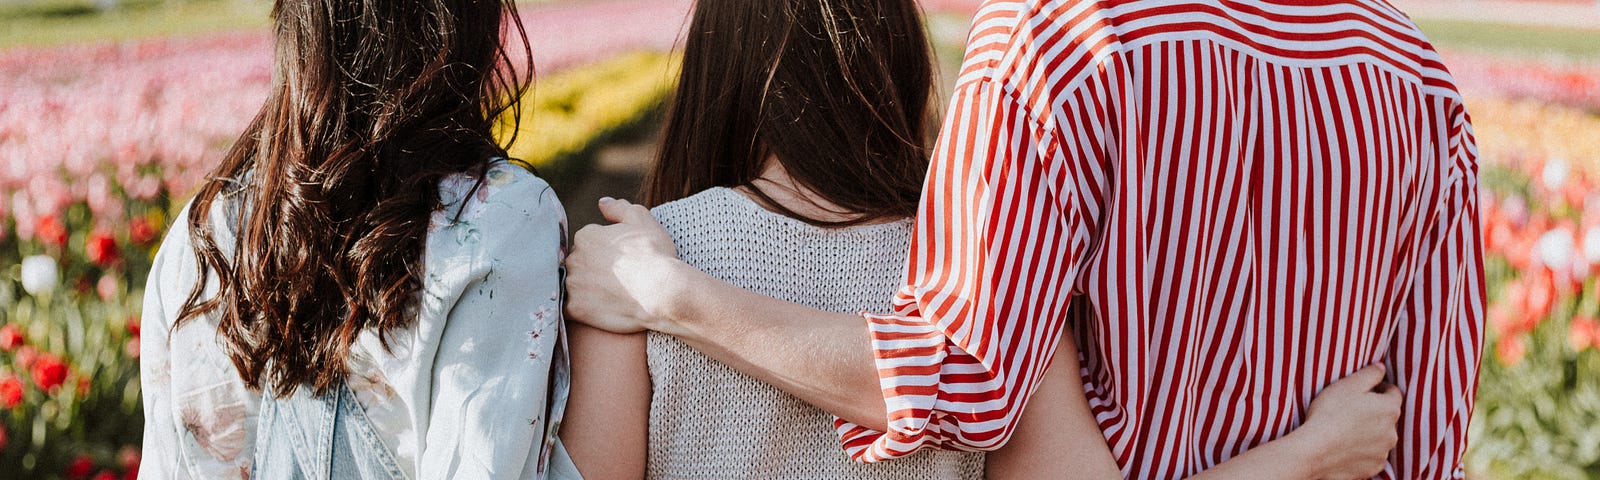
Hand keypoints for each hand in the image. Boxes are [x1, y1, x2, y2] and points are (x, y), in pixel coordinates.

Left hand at [563, 197, 686, 333]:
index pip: (588, 243)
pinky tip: (597, 310)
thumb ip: (619, 208)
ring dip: (586, 289)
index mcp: (586, 236)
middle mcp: (573, 257)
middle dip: (593, 269)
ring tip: (611, 297)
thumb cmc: (654, 253)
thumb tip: (601, 202)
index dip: (605, 252)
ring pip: (574, 286)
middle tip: (617, 280)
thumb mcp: (642, 219)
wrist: (661, 291)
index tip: (621, 261)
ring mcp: (573, 284)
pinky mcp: (574, 308)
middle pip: (579, 263)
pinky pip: (568, 308)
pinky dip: (580, 309)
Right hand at [1291, 364, 1403, 479]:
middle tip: (1352, 409)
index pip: (1394, 392)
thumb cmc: (1329, 413)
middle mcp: (1392, 432)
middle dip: (1375, 411)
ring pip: (1381, 437)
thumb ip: (1369, 374)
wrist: (1315, 451)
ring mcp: (1383, 452)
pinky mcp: (1373, 468)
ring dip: (1370, 432)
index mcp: (1389, 408)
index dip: (1380, 387)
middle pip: (1388, 416)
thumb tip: (1381, 367)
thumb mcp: (1347, 384)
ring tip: (1346, 429)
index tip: (1365, 390)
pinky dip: (1363, 451)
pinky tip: (1346, 446)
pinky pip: (1372, 455)